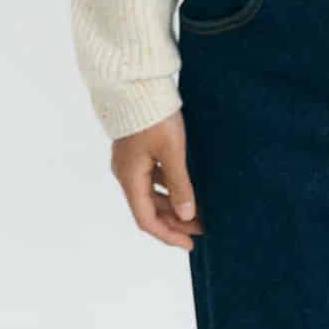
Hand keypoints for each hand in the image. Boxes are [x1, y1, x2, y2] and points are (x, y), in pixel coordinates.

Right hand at [111, 108, 204, 251]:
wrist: (137, 83)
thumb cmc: (154, 116)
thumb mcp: (172, 152)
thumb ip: (180, 185)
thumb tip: (187, 215)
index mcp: (130, 178)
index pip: (146, 219)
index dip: (168, 235)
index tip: (190, 244)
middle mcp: (126, 173)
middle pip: (148, 208)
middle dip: (175, 221)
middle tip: (202, 227)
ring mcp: (130, 162)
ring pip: (151, 193)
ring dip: (172, 204)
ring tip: (199, 210)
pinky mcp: (136, 150)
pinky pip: (152, 178)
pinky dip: (168, 187)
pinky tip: (186, 187)